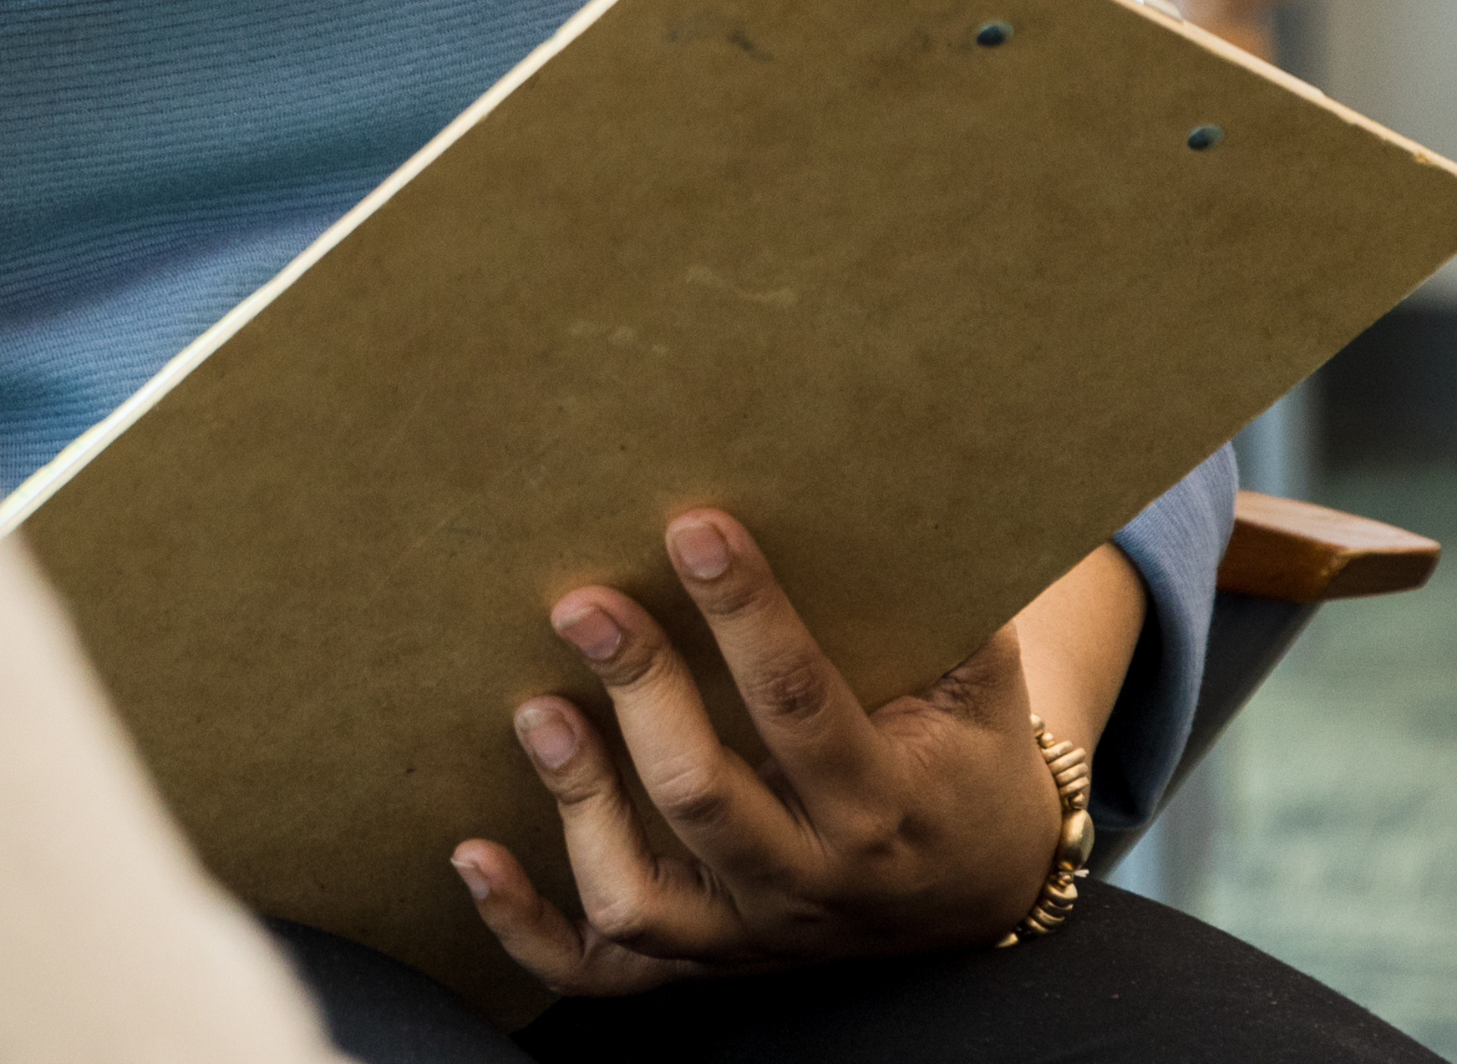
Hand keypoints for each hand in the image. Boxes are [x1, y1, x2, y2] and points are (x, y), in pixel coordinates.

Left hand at [450, 510, 1068, 991]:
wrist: (983, 891)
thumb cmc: (967, 760)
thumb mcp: (982, 684)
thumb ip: (948, 607)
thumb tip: (893, 482)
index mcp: (883, 805)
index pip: (803, 706)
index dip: (746, 615)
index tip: (694, 528)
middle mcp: (810, 881)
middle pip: (707, 800)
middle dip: (642, 694)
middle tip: (585, 605)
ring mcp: (748, 935)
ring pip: (643, 897)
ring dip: (578, 804)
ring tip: (536, 709)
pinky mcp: (702, 962)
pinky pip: (602, 974)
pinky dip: (526, 924)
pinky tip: (473, 852)